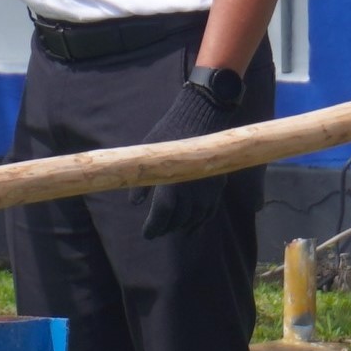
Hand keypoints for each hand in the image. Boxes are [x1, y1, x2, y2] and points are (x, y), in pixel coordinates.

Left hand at [138, 74, 239, 239]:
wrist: (202, 116)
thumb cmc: (170, 131)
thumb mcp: (148, 153)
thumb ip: (141, 180)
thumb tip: (134, 203)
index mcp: (172, 184)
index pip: (162, 216)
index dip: (154, 227)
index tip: (147, 234)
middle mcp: (190, 192)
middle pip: (178, 220)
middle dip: (166, 228)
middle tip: (157, 230)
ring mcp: (206, 190)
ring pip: (194, 218)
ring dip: (182, 226)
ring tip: (173, 228)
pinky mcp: (217, 185)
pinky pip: (209, 211)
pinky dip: (200, 221)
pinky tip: (193, 224)